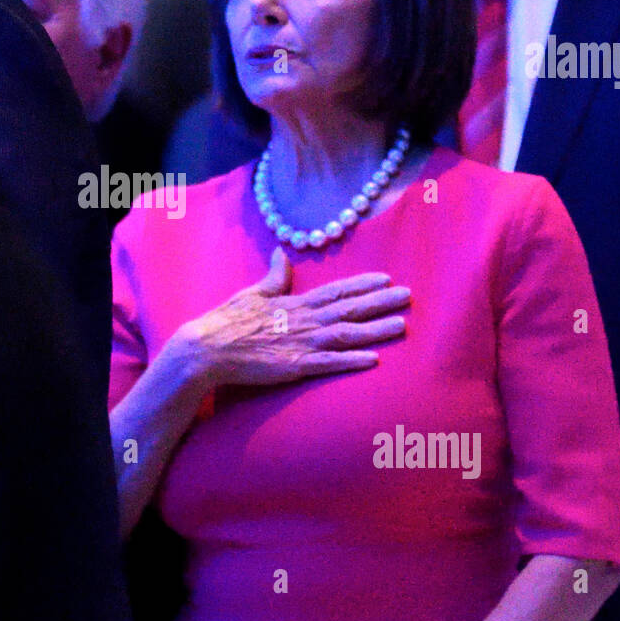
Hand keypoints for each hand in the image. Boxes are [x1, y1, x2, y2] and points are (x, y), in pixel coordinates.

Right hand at [172, 247, 409, 389]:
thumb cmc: (227, 321)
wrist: (209, 347)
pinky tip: (374, 359)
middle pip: (350, 309)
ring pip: (347, 334)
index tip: (387, 279)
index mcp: (295, 303)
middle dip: (380, 302)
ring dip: (376, 329)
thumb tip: (283, 254)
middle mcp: (305, 320)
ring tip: (402, 325)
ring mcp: (303, 343)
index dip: (363, 285)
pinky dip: (352, 360)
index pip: (336, 291)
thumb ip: (274, 277)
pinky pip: (330, 363)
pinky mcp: (296, 366)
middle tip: (409, 296)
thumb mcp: (253, 293)